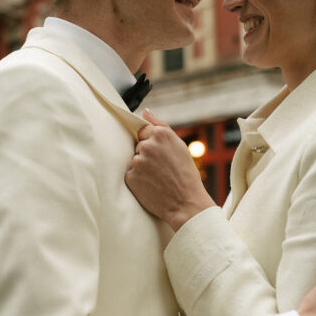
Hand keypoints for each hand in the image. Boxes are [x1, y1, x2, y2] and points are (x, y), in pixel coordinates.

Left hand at [125, 110, 214, 239]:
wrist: (185, 203)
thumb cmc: (185, 174)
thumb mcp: (179, 145)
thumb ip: (160, 126)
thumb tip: (145, 112)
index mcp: (161, 134)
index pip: (143, 131)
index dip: (152, 143)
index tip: (160, 154)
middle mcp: (147, 145)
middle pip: (138, 145)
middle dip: (147, 155)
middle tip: (162, 169)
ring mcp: (138, 161)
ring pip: (134, 160)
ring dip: (142, 167)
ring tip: (158, 178)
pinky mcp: (130, 176)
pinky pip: (130, 174)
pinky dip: (138, 179)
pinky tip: (151, 185)